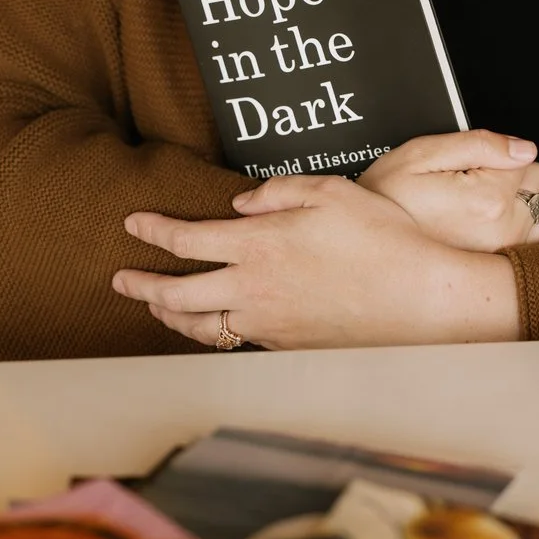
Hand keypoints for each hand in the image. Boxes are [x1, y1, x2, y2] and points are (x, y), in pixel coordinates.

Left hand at [112, 174, 521, 349]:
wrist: (419, 298)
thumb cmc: (381, 238)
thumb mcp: (330, 191)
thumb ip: (278, 191)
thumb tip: (240, 203)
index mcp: (259, 244)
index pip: (186, 239)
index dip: (153, 230)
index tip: (133, 223)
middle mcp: (253, 288)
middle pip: (176, 293)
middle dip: (141, 284)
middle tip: (120, 278)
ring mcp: (267, 324)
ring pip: (199, 326)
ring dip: (167, 315)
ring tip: (154, 306)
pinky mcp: (286, 347)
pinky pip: (233, 341)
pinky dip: (208, 333)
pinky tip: (209, 326)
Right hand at [358, 130, 538, 250]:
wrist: (366, 252)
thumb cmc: (386, 202)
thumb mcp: (420, 155)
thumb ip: (478, 144)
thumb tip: (524, 149)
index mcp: (487, 200)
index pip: (527, 159)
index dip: (496, 156)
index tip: (467, 168)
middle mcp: (504, 232)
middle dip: (512, 176)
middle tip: (469, 186)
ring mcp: (506, 255)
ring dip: (523, 203)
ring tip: (482, 207)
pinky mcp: (504, 270)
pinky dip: (524, 228)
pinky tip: (490, 227)